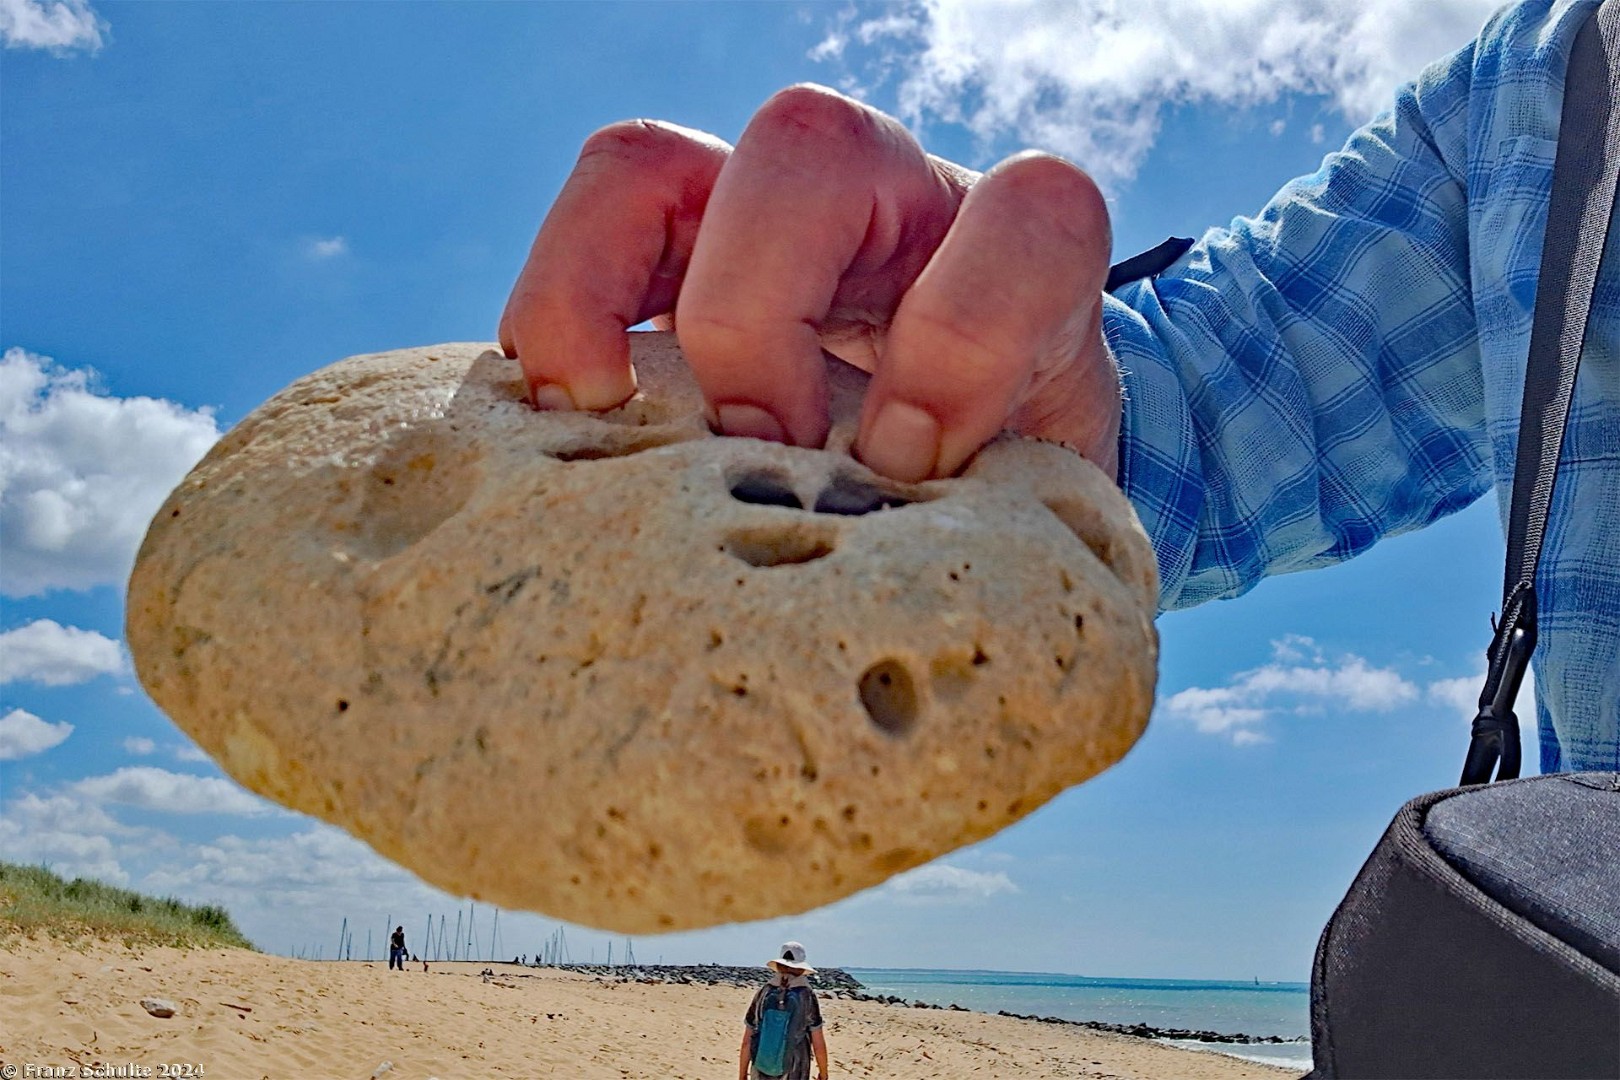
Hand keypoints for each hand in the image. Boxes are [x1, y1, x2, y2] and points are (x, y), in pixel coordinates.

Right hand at [500, 83, 1119, 482]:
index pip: (1031, 213)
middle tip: (758, 453)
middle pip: (811, 146)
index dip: (966, 332)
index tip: (908, 462)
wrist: (965, 448)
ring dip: (599, 294)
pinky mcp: (677, 241)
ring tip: (599, 424)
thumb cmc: (999, 486)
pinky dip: (553, 311)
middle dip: (759, 315)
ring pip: (650, 162)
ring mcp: (766, 208)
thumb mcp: (1030, 506)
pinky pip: (585, 216)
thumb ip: (1004, 528)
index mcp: (1017, 256)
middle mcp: (886, 198)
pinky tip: (561, 420)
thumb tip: (913, 629)